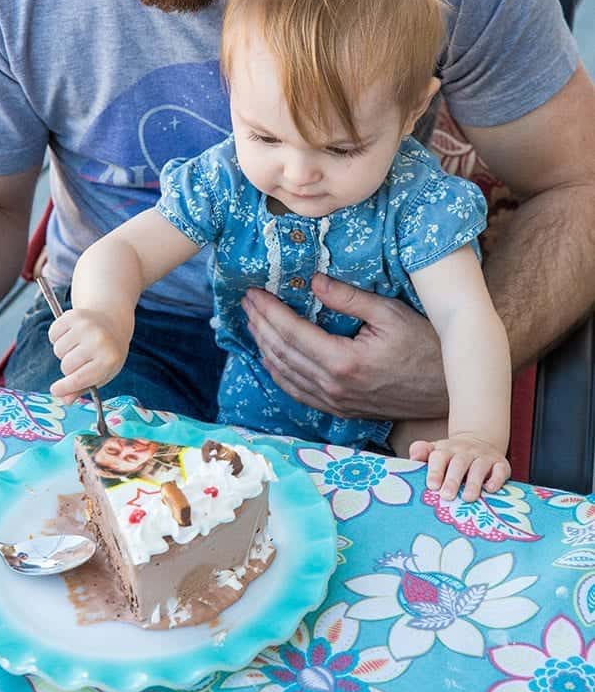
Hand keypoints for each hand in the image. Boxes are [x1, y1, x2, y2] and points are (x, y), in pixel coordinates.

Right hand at [48, 308, 129, 403]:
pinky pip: (53, 334)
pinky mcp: (74, 315)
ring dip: (64, 352)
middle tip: (81, 360)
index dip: (65, 387)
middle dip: (69, 368)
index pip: (80, 379)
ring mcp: (86, 326)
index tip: (55, 390)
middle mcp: (98, 341)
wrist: (112, 322)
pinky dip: (58, 337)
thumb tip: (65, 400)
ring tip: (78, 346)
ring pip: (58, 351)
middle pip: (66, 366)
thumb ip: (83, 387)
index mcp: (109, 359)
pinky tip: (72, 335)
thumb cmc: (106, 353)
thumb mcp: (102, 373)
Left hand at [242, 275, 446, 419]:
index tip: (253, 292)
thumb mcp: (390, 314)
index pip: (291, 332)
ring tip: (252, 323)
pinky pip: (297, 392)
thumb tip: (312, 281)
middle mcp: (333, 386)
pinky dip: (278, 372)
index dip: (268, 311)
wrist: (446, 392)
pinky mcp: (340, 409)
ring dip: (263, 347)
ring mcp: (335, 402)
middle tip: (246, 302)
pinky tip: (270, 357)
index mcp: (343, 361)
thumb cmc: (425, 347)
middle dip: (259, 325)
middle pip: (281, 353)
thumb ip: (348, 298)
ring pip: (284, 374)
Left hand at [410, 432, 510, 501]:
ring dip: (473, 483)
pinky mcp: (500, 464)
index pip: (439, 457)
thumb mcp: (436, 451)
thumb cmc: (451, 455)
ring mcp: (483, 457)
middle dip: (453, 480)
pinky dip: (496, 479)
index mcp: (446, 450)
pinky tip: (490, 489)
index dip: (435, 471)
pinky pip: (500, 470)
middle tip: (446, 496)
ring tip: (468, 498)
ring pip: (479, 468)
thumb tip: (413, 457)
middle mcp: (465, 452)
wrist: (479, 442)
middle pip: (458, 463)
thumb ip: (422, 452)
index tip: (432, 486)